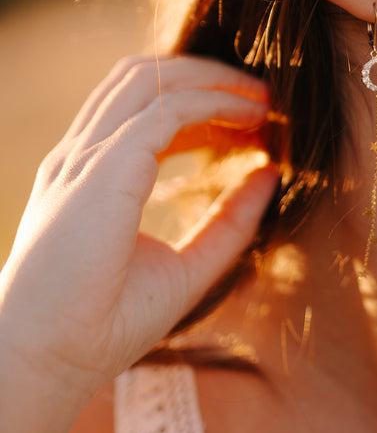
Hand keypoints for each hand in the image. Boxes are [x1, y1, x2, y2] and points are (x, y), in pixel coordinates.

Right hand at [0, 55, 279, 406]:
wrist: (50, 357)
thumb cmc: (103, 325)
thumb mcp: (186, 265)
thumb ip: (228, 222)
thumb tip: (271, 173)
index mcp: (87, 178)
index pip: (137, 109)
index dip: (195, 101)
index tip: (247, 119)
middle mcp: (81, 157)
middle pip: (140, 77)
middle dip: (204, 74)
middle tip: (261, 97)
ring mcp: (87, 157)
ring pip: (149, 77)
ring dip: (211, 78)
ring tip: (261, 99)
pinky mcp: (105, 167)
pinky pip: (167, 110)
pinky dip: (213, 103)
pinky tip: (249, 118)